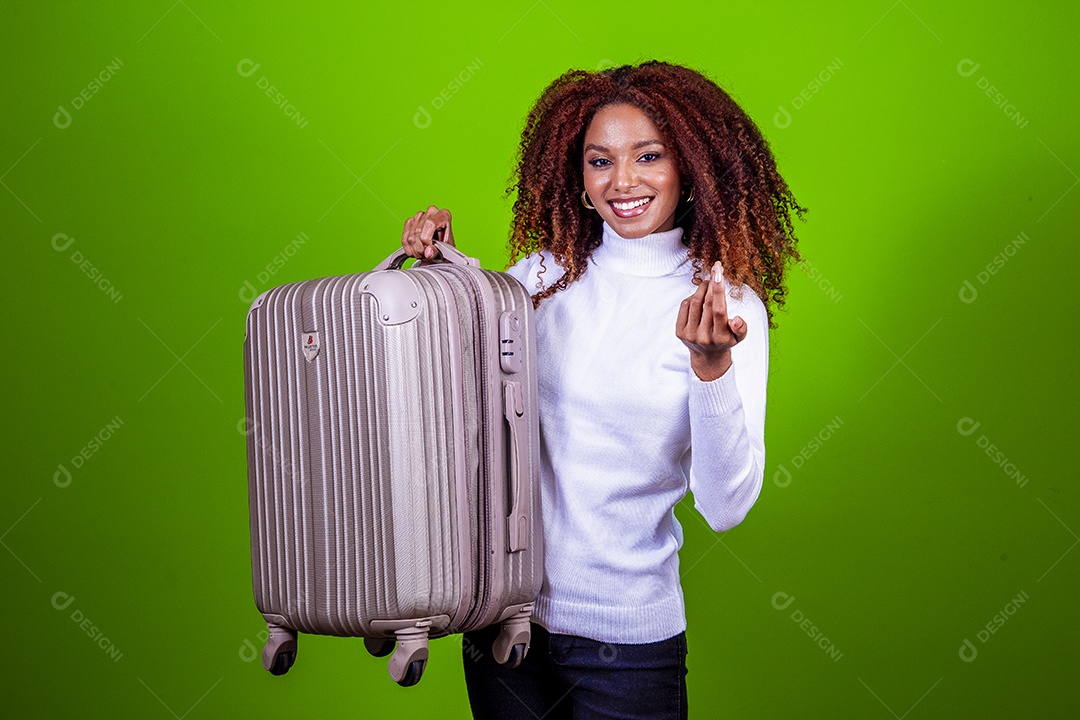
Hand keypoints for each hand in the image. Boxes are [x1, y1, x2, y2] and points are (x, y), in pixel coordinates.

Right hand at [401, 205, 454, 259]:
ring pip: (410, 236)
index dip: (427, 239)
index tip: (429, 248)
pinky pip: (404, 237)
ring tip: (422, 253)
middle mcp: (431, 212)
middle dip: (420, 248)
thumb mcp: (444, 251)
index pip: (430, 223)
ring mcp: (419, 216)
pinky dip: (408, 248)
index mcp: (444, 215)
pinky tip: (415, 251)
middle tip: (427, 254)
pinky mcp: (410, 221)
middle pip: (418, 231)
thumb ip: (436, 252)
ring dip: (414, 250)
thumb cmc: (445, 247)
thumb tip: (428, 252)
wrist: (441, 247)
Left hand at [676, 261, 748, 380]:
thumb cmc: (725, 340)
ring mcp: (689, 335)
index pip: (719, 310)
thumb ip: (741, 328)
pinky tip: (699, 295)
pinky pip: (685, 306)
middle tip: (715, 270)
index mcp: (720, 337)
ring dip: (702, 288)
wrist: (707, 356)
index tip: (718, 272)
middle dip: (711, 283)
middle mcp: (703, 337)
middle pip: (706, 303)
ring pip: (694, 302)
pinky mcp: (679, 332)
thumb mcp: (739, 337)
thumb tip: (737, 319)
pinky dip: (692, 297)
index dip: (718, 289)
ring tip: (708, 282)